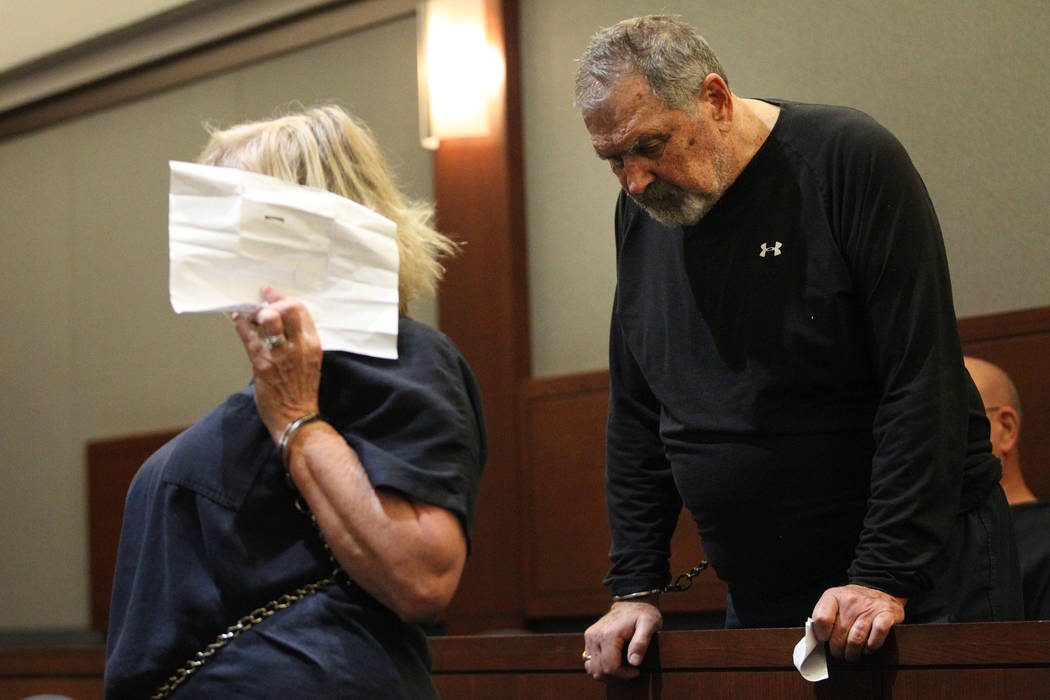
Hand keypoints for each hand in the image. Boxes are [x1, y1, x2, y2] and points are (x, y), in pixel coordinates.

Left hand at [232, 286, 322, 442]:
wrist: (297, 418)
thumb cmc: (301, 391)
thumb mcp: (309, 361)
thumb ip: (298, 341)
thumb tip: (278, 322)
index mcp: (313, 343)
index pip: (301, 309)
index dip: (283, 297)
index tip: (271, 293)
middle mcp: (300, 346)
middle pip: (287, 308)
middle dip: (271, 302)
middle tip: (260, 305)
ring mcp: (281, 354)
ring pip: (269, 319)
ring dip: (256, 313)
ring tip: (251, 316)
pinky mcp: (263, 365)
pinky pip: (249, 337)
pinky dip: (241, 325)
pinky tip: (237, 320)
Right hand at [582, 599, 661, 680]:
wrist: (631, 603)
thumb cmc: (643, 614)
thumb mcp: (649, 624)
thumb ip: (641, 642)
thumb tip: (634, 662)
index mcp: (608, 634)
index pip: (610, 667)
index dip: (624, 675)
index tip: (636, 671)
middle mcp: (594, 636)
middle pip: (598, 671)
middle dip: (615, 676)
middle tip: (630, 672)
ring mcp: (589, 637)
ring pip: (591, 668)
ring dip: (606, 673)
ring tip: (622, 669)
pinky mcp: (589, 638)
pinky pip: (589, 661)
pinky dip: (600, 667)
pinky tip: (614, 663)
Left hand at [810, 584, 906, 661]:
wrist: (880, 590)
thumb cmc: (853, 603)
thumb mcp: (835, 603)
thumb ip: (825, 616)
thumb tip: (817, 640)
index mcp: (834, 596)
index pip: (821, 619)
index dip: (821, 635)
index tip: (824, 640)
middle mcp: (851, 600)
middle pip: (839, 633)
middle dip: (837, 650)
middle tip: (838, 655)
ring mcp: (870, 607)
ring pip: (857, 639)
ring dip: (852, 653)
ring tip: (851, 656)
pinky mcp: (887, 614)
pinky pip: (877, 634)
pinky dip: (872, 646)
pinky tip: (868, 649)